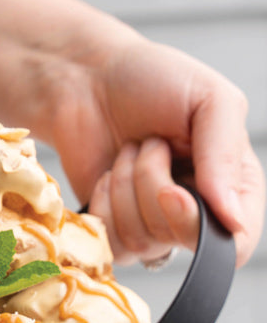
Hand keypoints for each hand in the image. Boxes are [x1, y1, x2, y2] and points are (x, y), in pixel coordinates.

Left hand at [51, 35, 263, 266]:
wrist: (88, 78)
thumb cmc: (152, 79)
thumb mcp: (210, 100)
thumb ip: (225, 156)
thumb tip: (233, 219)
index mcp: (232, 183)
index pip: (235, 242)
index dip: (199, 227)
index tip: (171, 191)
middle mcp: (195, 209)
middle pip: (180, 239)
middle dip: (153, 187)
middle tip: (151, 144)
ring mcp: (151, 221)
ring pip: (140, 240)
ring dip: (126, 186)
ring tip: (129, 150)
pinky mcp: (112, 226)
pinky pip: (108, 244)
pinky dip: (102, 205)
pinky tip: (107, 173)